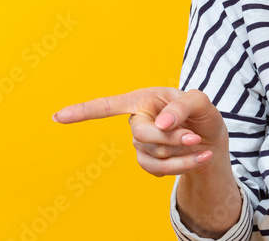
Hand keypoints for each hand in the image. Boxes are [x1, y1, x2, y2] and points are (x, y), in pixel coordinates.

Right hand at [52, 86, 229, 176]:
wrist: (211, 138)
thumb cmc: (201, 113)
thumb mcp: (200, 102)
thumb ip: (181, 107)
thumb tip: (159, 124)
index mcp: (143, 98)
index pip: (108, 106)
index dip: (82, 111)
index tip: (57, 117)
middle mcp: (137, 120)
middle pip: (142, 135)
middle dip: (172, 138)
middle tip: (194, 136)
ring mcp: (140, 144)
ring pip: (155, 155)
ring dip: (182, 153)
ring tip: (199, 143)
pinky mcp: (148, 163)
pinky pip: (160, 170)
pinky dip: (184, 165)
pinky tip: (198, 156)